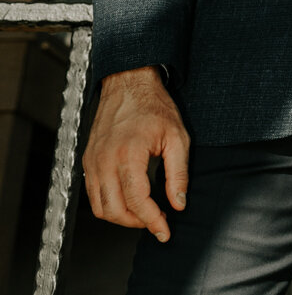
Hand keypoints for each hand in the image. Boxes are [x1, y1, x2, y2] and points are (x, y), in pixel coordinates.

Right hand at [82, 66, 189, 241]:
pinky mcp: (88, 161)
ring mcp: (92, 161)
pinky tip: (128, 201)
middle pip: (114, 210)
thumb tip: (179, 204)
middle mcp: (105, 160)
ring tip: (145, 214)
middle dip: (137, 222)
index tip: (164, 231)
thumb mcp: (178, 137)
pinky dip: (108, 205)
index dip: (152, 220)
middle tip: (157, 222)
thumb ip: (178, 174)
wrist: (128, 85)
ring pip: (99, 207)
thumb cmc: (155, 107)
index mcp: (128, 154)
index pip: (136, 200)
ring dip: (121, 217)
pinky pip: (93, 194)